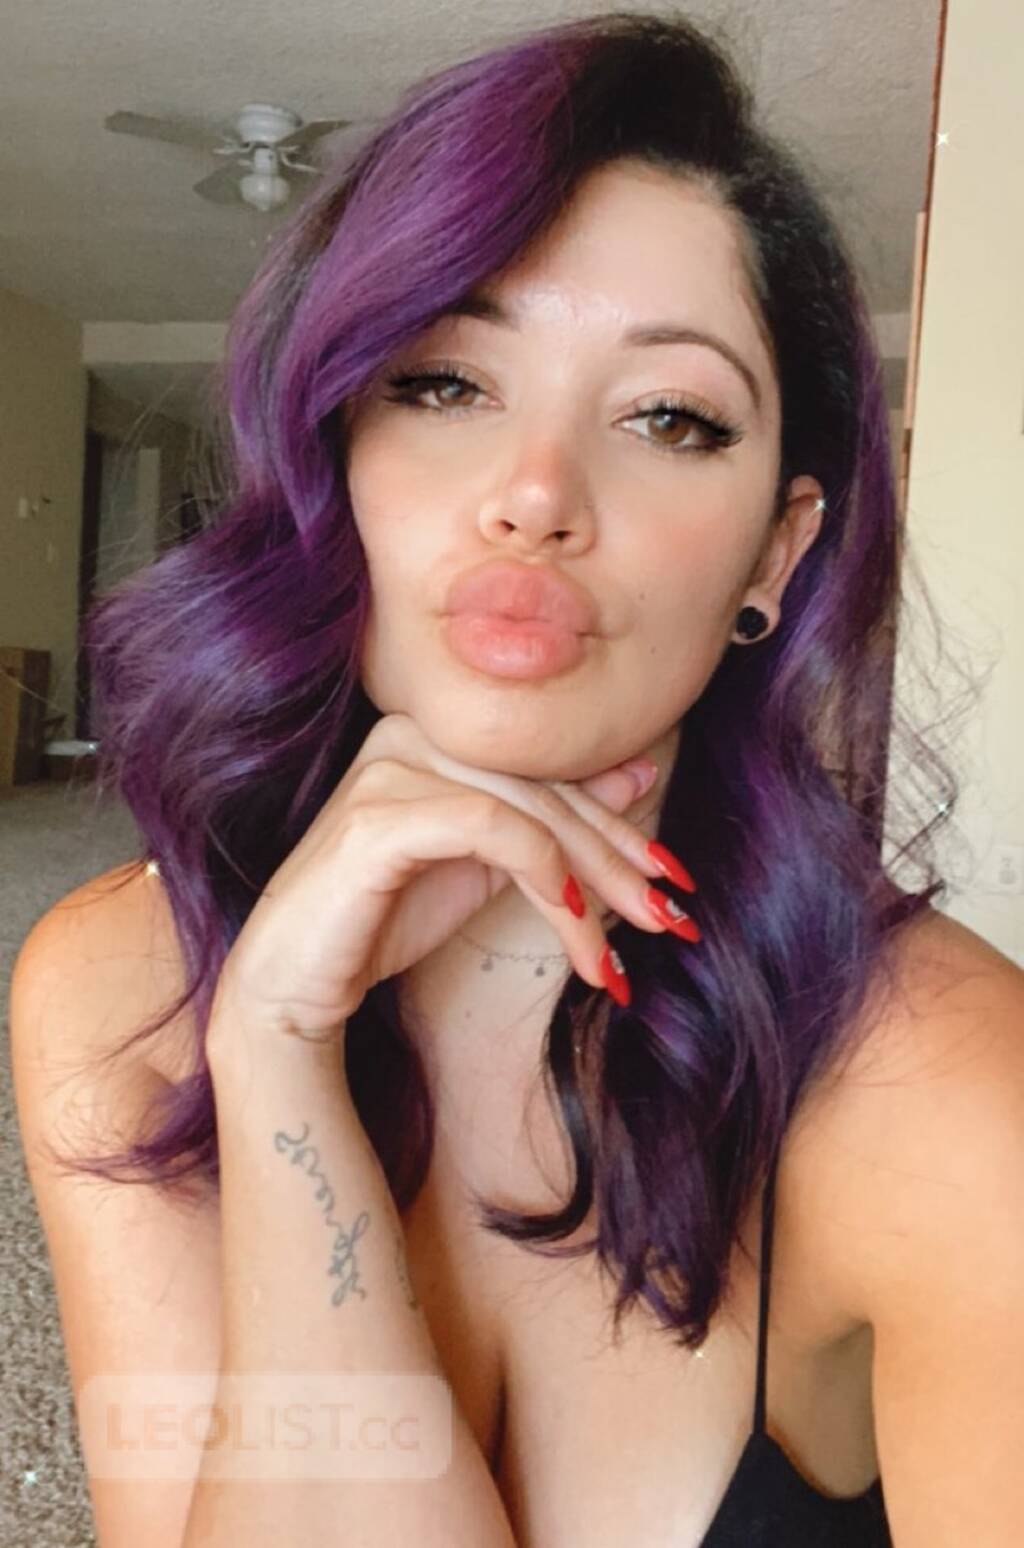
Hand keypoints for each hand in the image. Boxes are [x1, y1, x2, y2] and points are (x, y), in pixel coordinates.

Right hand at [207, 713, 693, 1048]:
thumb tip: (636, 773)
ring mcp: (390, 766)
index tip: (673, 880)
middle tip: (672, 918)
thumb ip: (550, 818)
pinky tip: (572, 921)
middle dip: (616, 861)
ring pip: (528, 810)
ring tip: (619, 954)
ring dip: (588, 887)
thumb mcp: (488, 867)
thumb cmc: (382, 922)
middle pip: (546, 788)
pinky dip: (541, 872)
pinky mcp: (378, 814)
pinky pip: (489, 827)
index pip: (549, 772)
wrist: (292, 983)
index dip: (618, 827)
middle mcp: (412, 734)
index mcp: (437, 734)